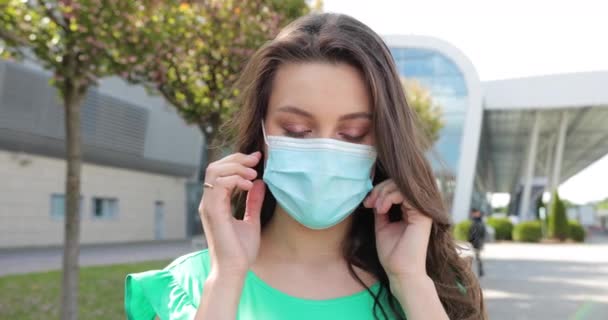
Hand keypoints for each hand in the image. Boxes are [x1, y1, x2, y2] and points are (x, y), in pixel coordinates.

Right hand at [198, 151, 265, 276]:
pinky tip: (249, 184)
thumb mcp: (251, 220)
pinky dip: (234, 179)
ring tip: (253, 174)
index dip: (238, 161)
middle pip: (215, 166)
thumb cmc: (240, 251)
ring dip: (236, 167)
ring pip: (214, 171)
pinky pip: (218, 184)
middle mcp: (209, 202)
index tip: (257, 159)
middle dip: (237, 159)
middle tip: (256, 160)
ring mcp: (208, 206)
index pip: (220, 171)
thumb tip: (259, 183)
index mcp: (216, 203)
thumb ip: (254, 201)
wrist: (234, 269)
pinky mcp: (212, 211)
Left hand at [363, 179, 432, 279]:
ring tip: (375, 206)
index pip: (396, 188)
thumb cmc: (392, 253)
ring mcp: (421, 211)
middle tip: (368, 202)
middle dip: (379, 189)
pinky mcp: (422, 215)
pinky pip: (406, 194)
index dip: (379, 190)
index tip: (366, 203)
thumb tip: (375, 194)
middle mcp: (418, 209)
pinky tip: (381, 209)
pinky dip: (390, 197)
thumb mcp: (382, 225)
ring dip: (383, 192)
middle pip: (399, 183)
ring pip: (402, 186)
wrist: (400, 272)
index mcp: (410, 211)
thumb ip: (381, 209)